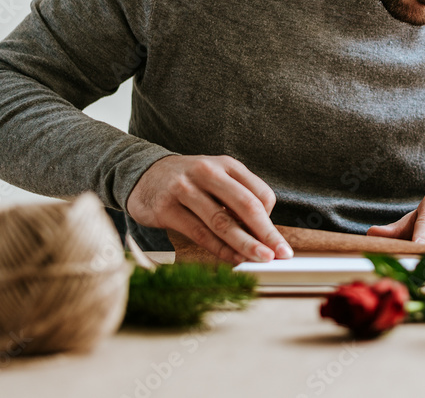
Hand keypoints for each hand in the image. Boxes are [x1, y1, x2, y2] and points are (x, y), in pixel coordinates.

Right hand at [126, 154, 292, 264]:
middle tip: (280, 253)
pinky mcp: (166, 208)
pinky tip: (233, 258)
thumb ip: (239, 199)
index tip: (275, 240)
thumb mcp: (218, 178)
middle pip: (245, 206)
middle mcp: (207, 172)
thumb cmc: (190, 182)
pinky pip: (199, 233)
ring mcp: (185, 189)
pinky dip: (219, 248)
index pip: (260, 193)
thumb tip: (263, 233)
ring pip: (222, 222)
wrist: (143, 174)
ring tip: (261, 259)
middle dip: (266, 233)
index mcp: (227, 165)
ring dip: (245, 244)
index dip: (271, 219)